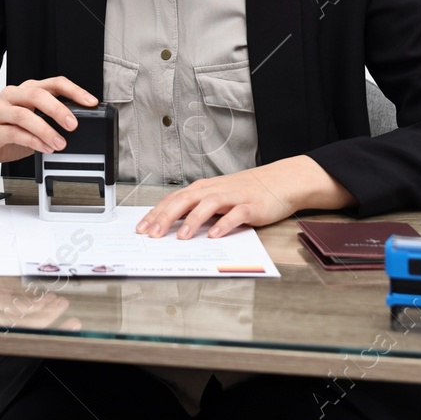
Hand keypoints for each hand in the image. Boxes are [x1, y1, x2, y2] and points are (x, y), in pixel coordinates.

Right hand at [0, 76, 98, 175]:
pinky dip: (33, 141)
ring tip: (60, 143)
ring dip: (46, 130)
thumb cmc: (6, 132)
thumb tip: (77, 128)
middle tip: (73, 125)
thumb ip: (50, 122)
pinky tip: (45, 148)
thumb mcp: (32, 124)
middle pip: (38, 94)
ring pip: (25, 114)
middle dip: (59, 109)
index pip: (54, 83)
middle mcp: (13, 96)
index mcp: (27, 90)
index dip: (74, 91)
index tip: (91, 102)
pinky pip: (14, 133)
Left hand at [0, 275, 80, 331]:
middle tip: (72, 317)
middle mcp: (4, 319)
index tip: (75, 325)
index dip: (58, 331)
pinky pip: (20, 307)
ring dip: (50, 312)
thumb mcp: (13, 287)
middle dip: (58, 325)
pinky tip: (47, 296)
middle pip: (36, 329)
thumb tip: (53, 299)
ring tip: (61, 302)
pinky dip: (37, 303)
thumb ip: (29, 296)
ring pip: (31, 320)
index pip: (36, 331)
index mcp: (9, 319)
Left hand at [135, 156, 355, 239]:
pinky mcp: (250, 206)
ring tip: (182, 237)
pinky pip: (236, 215)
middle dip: (166, 217)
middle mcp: (214, 190)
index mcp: (202, 189)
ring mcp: (232, 197)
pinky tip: (216, 235)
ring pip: (208, 206)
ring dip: (193, 221)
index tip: (141, 229)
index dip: (156, 214)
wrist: (279, 181)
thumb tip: (171, 226)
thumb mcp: (217, 197)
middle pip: (184, 201)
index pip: (173, 200)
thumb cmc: (245, 191)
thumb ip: (197, 209)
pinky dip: (225, 224)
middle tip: (152, 234)